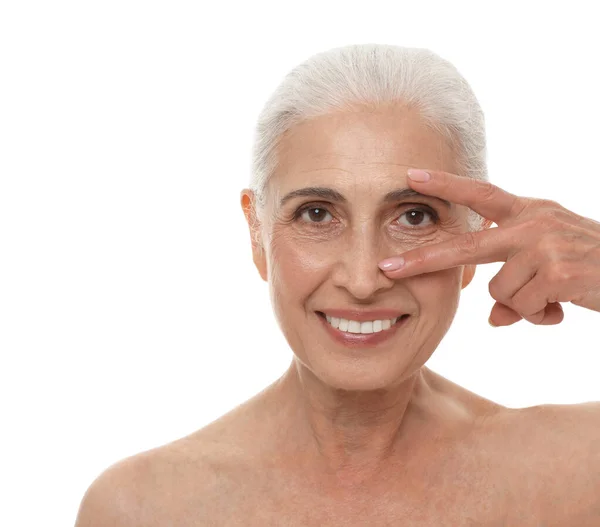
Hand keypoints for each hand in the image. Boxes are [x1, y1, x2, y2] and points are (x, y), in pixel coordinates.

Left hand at [378, 169, 599, 326]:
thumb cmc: (591, 266)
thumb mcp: (549, 267)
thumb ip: (515, 287)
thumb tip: (491, 319)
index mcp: (529, 211)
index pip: (482, 193)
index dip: (446, 184)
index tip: (411, 176)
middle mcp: (533, 221)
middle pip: (466, 245)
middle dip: (425, 260)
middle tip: (387, 268)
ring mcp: (544, 244)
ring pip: (499, 291)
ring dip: (522, 303)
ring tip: (553, 296)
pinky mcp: (556, 272)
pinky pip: (521, 308)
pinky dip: (538, 316)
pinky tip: (563, 306)